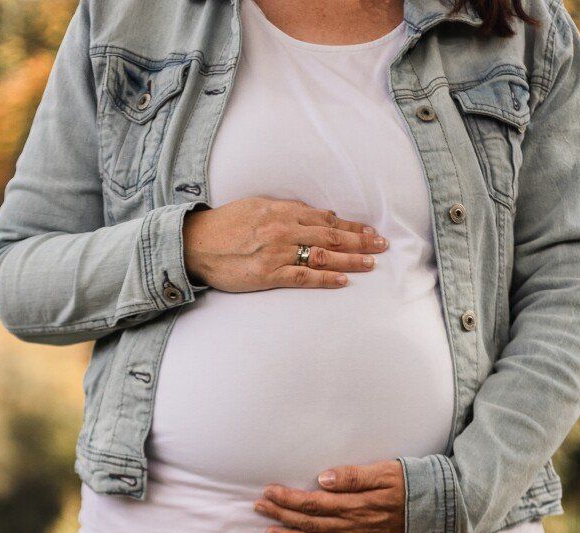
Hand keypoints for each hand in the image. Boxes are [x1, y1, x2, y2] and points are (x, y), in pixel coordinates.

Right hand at [184, 197, 385, 292]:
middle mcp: (284, 230)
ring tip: (371, 262)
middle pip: (331, 235)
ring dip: (351, 259)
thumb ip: (286, 209)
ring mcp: (278, 253)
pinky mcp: (269, 274)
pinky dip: (326, 278)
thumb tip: (315, 214)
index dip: (351, 224)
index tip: (370, 230)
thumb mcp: (257, 205)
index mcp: (282, 211)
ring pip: (324, 255)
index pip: (326, 218)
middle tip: (383, 245)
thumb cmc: (225, 224)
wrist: (196, 243)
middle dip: (361, 240)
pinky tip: (344, 280)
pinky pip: (304, 276)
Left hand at [254, 461, 406, 532]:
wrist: (436, 508)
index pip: (312, 502)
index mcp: (354, 504)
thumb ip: (353, 476)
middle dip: (281, 515)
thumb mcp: (383, 471)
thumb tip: (322, 480)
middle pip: (309, 522)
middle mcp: (353, 526)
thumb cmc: (408, 483)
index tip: (267, 492)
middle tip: (258, 508)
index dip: (287, 498)